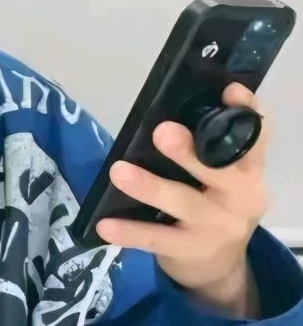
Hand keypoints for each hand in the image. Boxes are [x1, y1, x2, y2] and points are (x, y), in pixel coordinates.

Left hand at [96, 83, 269, 302]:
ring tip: (119, 171)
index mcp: (248, 169)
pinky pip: (156, 238)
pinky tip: (104, 224)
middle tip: (162, 132)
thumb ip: (206, 145)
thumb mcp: (223, 175)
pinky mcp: (190, 251)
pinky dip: (129, 231)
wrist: (219, 267)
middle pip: (220, 171)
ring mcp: (216, 227)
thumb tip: (168, 106)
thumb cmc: (213, 201)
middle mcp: (240, 197)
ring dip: (149, 186)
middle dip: (190, 152)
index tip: (229, 90)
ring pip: (182, 202)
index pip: (253, 138)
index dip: (244, 113)